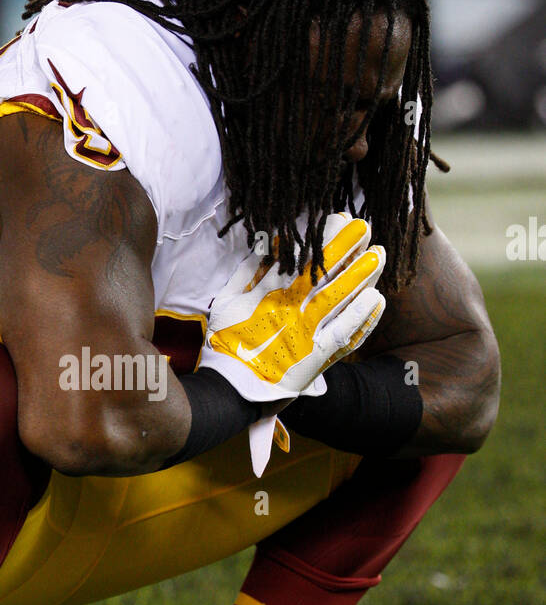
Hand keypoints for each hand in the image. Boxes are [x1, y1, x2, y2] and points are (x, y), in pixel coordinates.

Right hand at [200, 213, 385, 403]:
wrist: (230, 387)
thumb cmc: (226, 343)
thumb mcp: (227, 301)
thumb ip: (247, 272)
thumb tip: (268, 245)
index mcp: (270, 295)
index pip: (301, 259)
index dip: (322, 238)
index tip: (337, 218)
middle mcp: (291, 310)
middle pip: (324, 273)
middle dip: (346, 247)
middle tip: (364, 225)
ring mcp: (306, 333)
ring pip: (339, 298)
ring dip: (361, 275)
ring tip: (379, 254)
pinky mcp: (317, 357)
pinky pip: (345, 335)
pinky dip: (362, 318)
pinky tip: (378, 298)